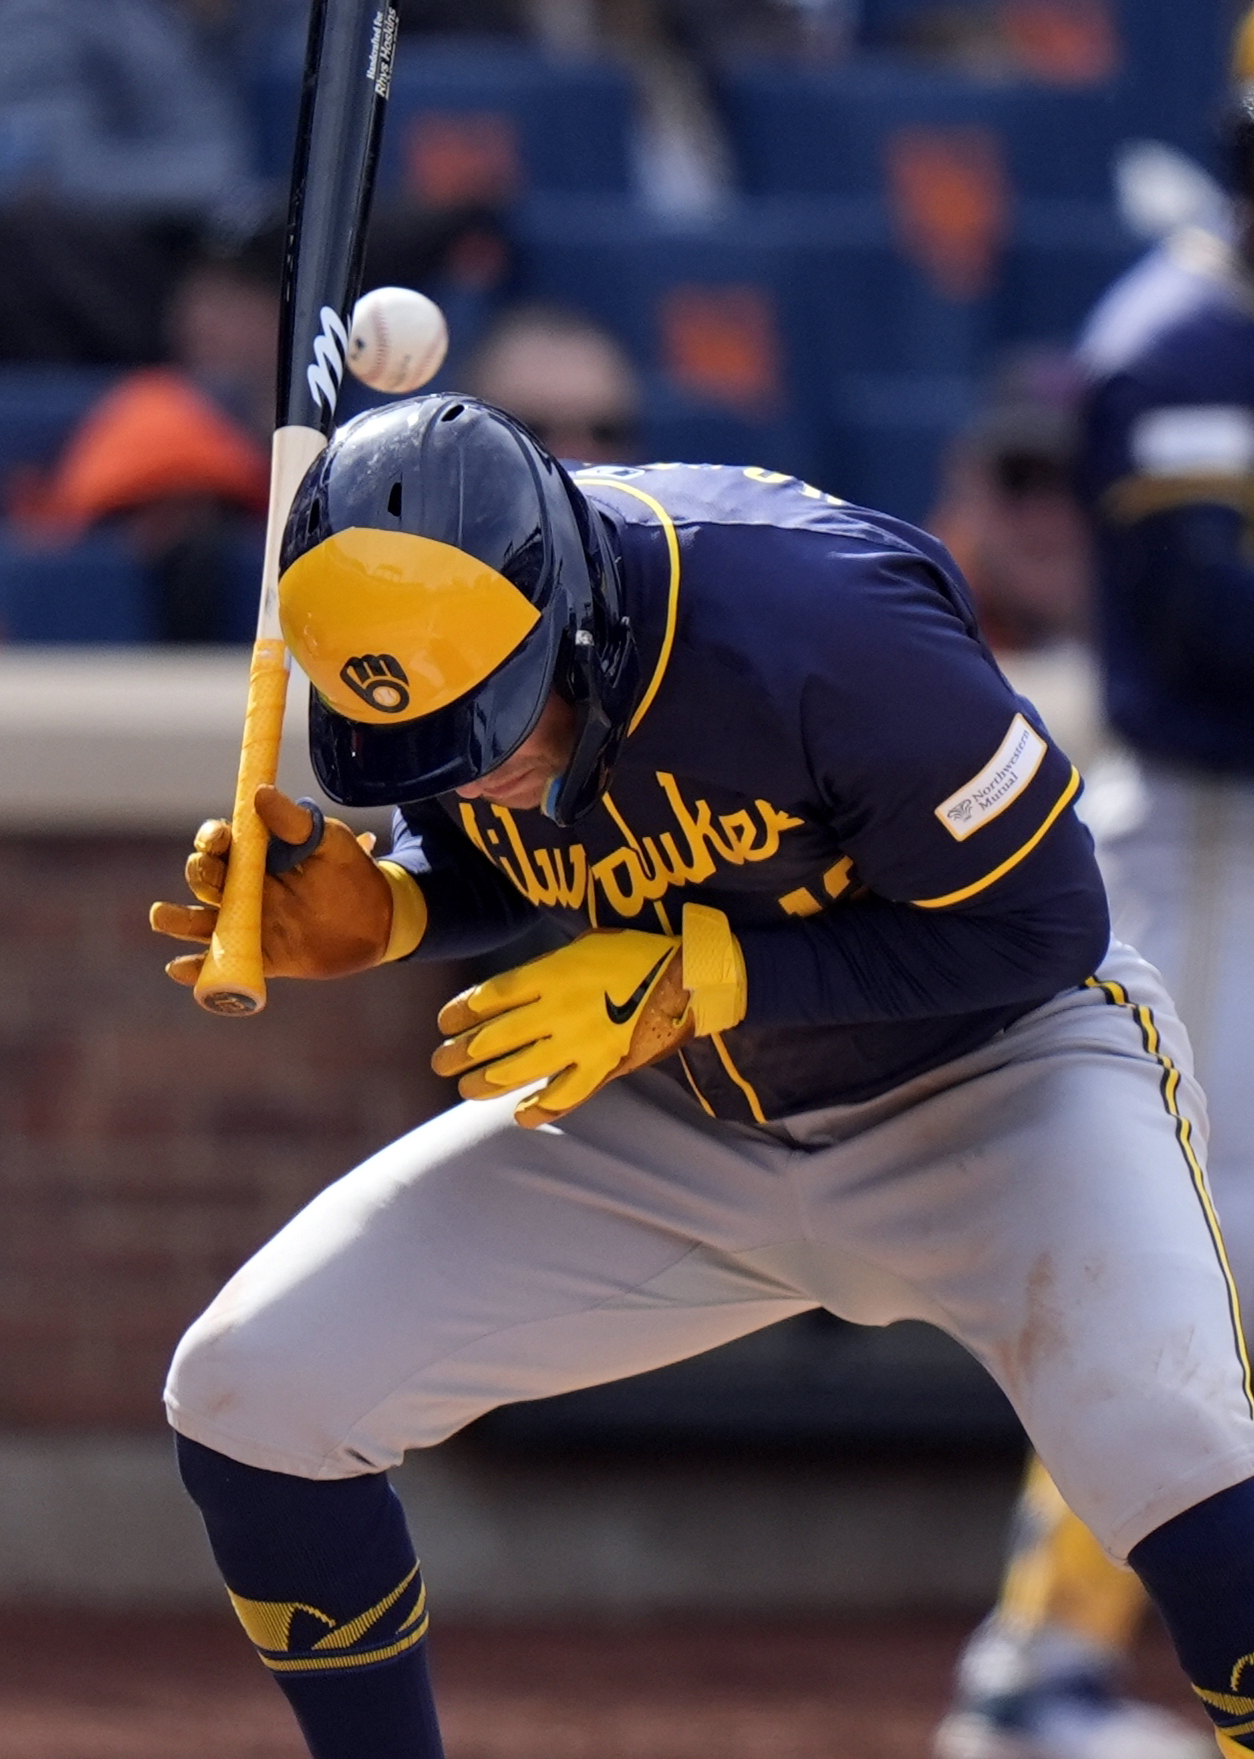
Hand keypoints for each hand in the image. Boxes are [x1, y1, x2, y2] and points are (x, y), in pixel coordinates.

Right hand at [150, 785, 395, 985]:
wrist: (380, 919)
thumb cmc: (352, 872)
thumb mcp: (329, 842)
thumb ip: (295, 822)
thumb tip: (259, 793)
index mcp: (258, 858)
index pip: (222, 845)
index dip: (212, 839)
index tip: (219, 838)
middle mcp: (246, 890)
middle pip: (206, 880)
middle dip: (199, 873)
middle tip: (207, 874)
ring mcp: (250, 925)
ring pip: (203, 922)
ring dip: (179, 920)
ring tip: (161, 917)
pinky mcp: (261, 956)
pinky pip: (224, 963)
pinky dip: (197, 968)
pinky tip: (178, 968)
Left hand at [432, 929, 694, 1127]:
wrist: (687, 977)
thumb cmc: (635, 953)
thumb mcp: (583, 944)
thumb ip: (546, 968)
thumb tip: (513, 989)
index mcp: (550, 973)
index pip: (489, 997)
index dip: (460, 1012)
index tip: (445, 1023)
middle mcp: (557, 1010)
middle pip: (494, 1037)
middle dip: (460, 1053)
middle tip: (440, 1063)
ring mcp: (579, 1042)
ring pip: (518, 1070)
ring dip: (486, 1082)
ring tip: (466, 1088)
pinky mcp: (603, 1066)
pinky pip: (565, 1096)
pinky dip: (541, 1109)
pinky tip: (522, 1115)